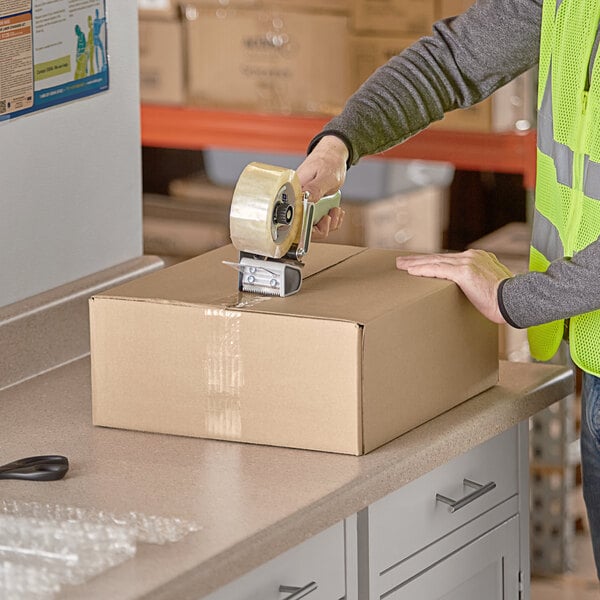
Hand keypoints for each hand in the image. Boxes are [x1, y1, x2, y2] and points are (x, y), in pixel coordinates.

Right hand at [296, 136, 347, 237]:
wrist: (332, 155)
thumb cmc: (328, 161)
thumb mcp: (325, 175)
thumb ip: (315, 188)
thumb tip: (306, 201)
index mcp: (294, 194)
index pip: (293, 221)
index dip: (307, 227)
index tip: (324, 220)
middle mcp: (297, 202)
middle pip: (303, 228)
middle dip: (321, 227)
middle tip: (332, 215)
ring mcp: (305, 205)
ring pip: (313, 227)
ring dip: (328, 224)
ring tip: (336, 210)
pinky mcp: (312, 207)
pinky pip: (319, 222)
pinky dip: (331, 221)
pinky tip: (336, 211)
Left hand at [395, 249, 512, 323]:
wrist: (516, 301)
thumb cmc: (506, 301)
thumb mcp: (491, 286)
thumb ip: (478, 283)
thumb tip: (471, 293)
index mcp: (478, 258)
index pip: (448, 259)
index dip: (431, 261)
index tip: (418, 263)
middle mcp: (472, 256)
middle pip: (438, 257)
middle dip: (418, 260)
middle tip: (401, 261)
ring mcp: (467, 262)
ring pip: (434, 262)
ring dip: (415, 264)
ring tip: (400, 265)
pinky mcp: (464, 272)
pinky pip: (438, 270)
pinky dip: (423, 270)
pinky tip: (410, 271)